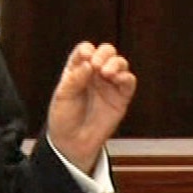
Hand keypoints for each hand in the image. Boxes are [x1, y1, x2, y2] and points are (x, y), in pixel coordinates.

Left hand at [46, 42, 136, 173]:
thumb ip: (75, 79)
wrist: (73, 143)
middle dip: (104, 53)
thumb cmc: (64, 118)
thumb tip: (88, 62)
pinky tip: (118, 79)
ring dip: (116, 63)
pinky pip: (129, 82)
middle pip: (106, 52)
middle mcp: (94, 74)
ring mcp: (109, 85)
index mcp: (77, 70)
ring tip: (106, 73)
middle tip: (97, 65)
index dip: (87, 50)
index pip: (85, 50)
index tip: (85, 57)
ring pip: (120, 63)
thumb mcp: (63, 96)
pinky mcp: (121, 98)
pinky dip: (126, 77)